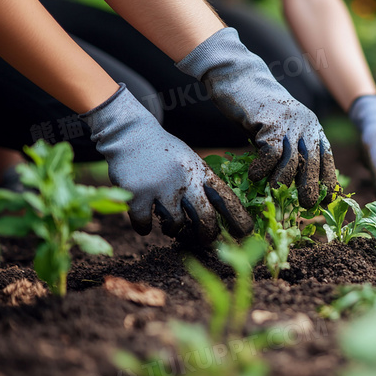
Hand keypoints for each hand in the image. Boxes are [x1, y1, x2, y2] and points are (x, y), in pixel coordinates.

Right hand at [80, 84, 252, 241]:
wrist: (130, 134)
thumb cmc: (163, 152)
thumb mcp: (189, 161)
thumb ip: (201, 182)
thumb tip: (218, 214)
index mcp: (200, 171)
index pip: (226, 198)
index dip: (238, 218)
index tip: (244, 232)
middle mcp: (185, 179)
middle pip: (206, 218)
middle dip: (209, 235)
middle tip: (207, 241)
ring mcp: (161, 187)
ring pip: (176, 225)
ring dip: (174, 230)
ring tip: (170, 226)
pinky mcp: (138, 193)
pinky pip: (145, 224)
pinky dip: (145, 228)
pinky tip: (146, 225)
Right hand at [176, 28, 336, 207]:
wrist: (238, 76)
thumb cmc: (257, 110)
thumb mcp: (279, 129)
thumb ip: (288, 150)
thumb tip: (291, 183)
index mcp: (312, 126)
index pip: (327, 157)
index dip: (328, 180)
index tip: (327, 200)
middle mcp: (306, 124)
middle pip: (313, 162)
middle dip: (311, 187)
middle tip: (306, 205)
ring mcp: (289, 122)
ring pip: (293, 160)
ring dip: (284, 181)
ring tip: (275, 192)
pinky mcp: (270, 121)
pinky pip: (271, 153)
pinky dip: (263, 168)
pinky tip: (254, 175)